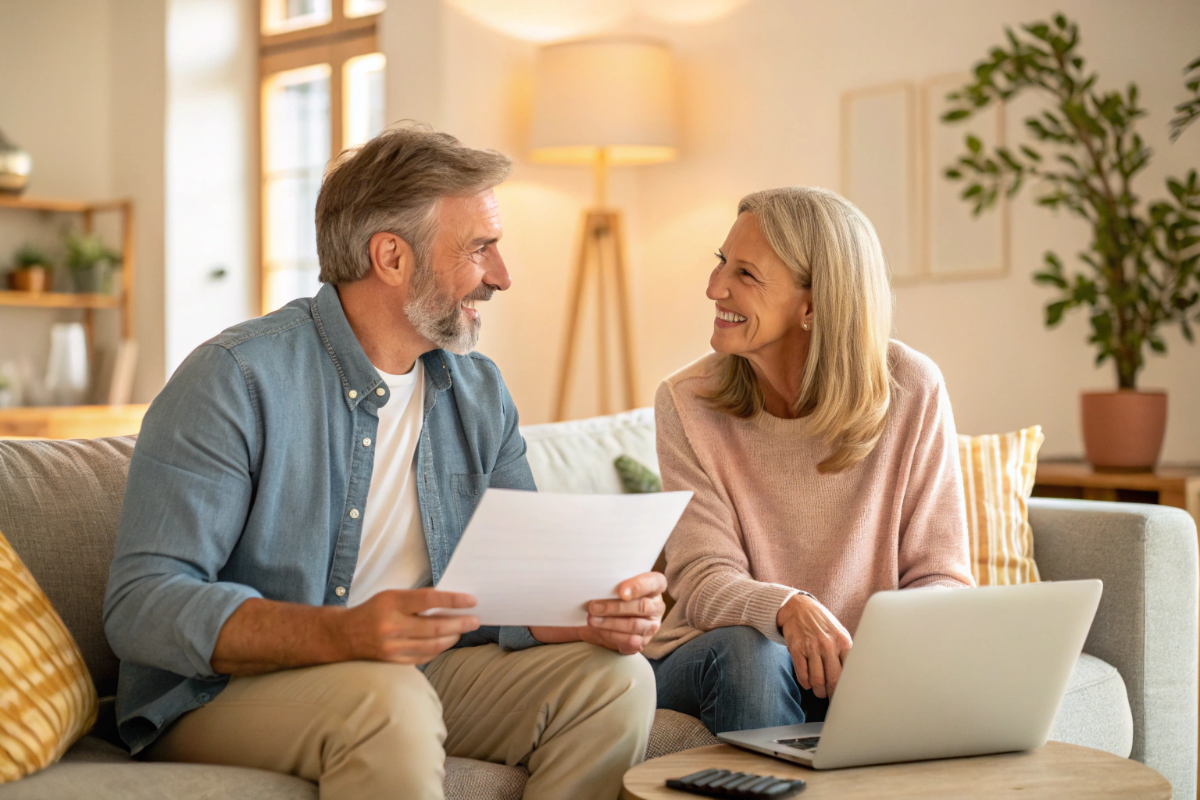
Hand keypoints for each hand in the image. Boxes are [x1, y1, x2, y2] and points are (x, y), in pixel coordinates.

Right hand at [338, 588, 479, 664]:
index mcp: (391, 602)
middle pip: (434, 627)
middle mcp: (391, 626)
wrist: (343, 635)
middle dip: (459, 623)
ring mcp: (391, 647)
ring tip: (463, 630)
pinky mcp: (392, 662)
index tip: (471, 600)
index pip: (428, 599)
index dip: (452, 599)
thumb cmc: (373, 611)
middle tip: (475, 620)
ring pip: (431, 645)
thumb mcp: (391, 597)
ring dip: (452, 637)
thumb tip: (451, 605)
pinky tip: (446, 641)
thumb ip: (417, 601)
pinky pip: (423, 657)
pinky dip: (438, 650)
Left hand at [529, 572, 666, 654]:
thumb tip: (590, 571)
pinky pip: (630, 642)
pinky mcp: (643, 641)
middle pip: (641, 607)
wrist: (605, 614)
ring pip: (635, 626)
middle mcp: (657, 606)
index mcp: (654, 585)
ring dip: (610, 623)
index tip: (620, 591)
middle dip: (614, 608)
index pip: (654, 582)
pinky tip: (597, 630)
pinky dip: (611, 636)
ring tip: (591, 619)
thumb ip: (610, 578)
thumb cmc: (611, 592)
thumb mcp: (612, 581)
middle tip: (592, 606)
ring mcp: (652, 625)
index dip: (639, 586)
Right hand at [776, 594, 851, 698]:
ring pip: (817, 681)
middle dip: (832, 695)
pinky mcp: (796, 649)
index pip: (850, 672)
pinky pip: (803, 675)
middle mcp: (828, 644)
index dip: (848, 688)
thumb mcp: (839, 633)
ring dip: (818, 691)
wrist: (798, 607)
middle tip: (832, 699)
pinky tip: (808, 682)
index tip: (847, 696)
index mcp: (843, 641)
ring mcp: (811, 647)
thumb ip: (845, 652)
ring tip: (819, 691)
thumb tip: (853, 677)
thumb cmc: (821, 623)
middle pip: (833, 680)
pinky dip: (806, 683)